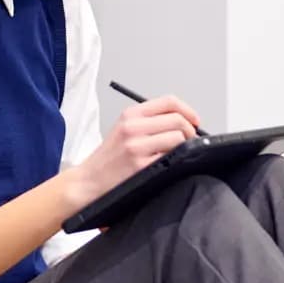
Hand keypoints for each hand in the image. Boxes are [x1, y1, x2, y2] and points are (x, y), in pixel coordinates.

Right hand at [67, 94, 202, 210]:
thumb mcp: (123, 129)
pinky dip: (175, 160)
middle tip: (188, 141)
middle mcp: (133, 127)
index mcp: (130, 115)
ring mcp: (136, 146)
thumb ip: (149, 121)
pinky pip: (171, 157)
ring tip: (176, 153)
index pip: (169, 102)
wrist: (89, 180)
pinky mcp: (140, 165)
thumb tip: (182, 121)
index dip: (188, 111)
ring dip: (184, 147)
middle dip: (190, 131)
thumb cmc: (108, 158)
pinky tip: (167, 165)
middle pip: (178, 120)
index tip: (194, 121)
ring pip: (178, 138)